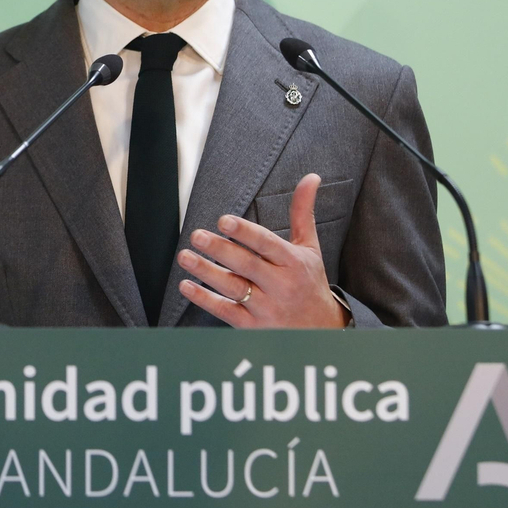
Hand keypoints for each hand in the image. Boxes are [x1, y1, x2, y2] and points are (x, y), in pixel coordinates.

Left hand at [177, 173, 345, 327]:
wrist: (321, 330)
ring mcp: (267, 308)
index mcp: (294, 263)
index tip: (223, 221)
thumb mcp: (310, 248)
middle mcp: (281, 286)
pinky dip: (205, 299)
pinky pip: (226, 311)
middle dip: (220, 250)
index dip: (245, 233)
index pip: (267, 245)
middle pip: (247, 266)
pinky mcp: (253, 327)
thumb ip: (302, 213)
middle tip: (196, 235)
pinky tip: (186, 285)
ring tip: (185, 256)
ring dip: (206, 272)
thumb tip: (311, 177)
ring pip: (233, 288)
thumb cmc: (309, 282)